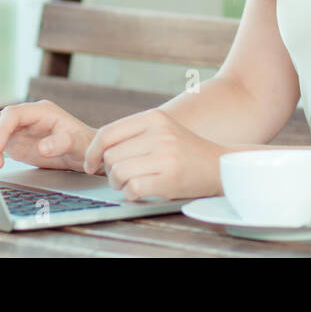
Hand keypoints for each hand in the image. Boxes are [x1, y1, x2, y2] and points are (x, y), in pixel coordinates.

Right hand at [0, 100, 96, 172]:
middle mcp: (27, 116)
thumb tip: (41, 148)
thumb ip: (61, 144)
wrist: (82, 152)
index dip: (1, 130)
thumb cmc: (82, 145)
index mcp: (41, 111)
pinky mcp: (14, 139)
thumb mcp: (77, 144)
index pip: (12, 114)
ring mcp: (18, 127)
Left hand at [81, 109, 224, 201]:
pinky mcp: (169, 178)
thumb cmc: (185, 151)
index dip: (92, 152)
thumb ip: (133, 134)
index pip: (107, 133)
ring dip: (119, 183)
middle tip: (122, 176)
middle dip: (110, 171)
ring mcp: (165, 155)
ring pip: (118, 172)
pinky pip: (132, 188)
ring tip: (132, 183)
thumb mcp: (162, 130)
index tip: (90, 164)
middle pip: (111, 156)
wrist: (220, 165)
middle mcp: (159, 133)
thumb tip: (96, 150)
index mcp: (154, 117)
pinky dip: (131, 193)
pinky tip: (141, 191)